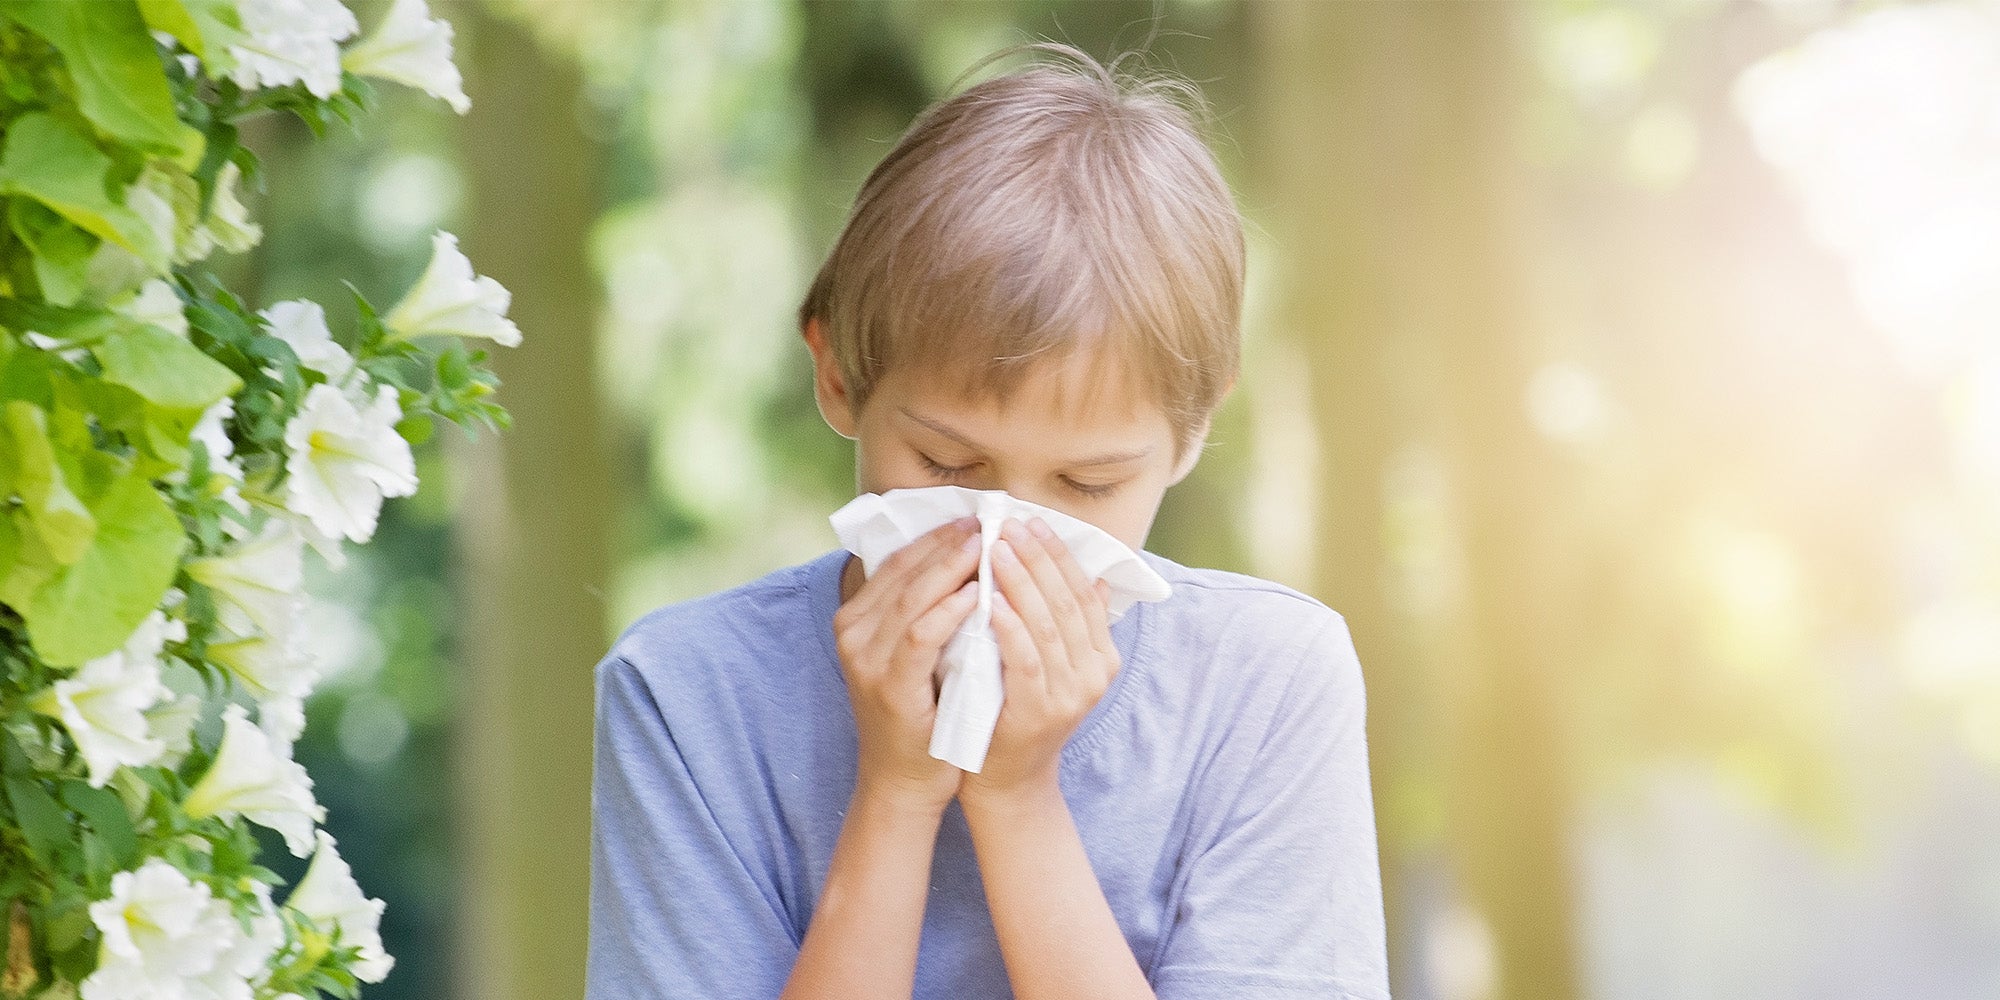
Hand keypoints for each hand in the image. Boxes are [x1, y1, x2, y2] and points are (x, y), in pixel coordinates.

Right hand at [832, 516, 980, 813]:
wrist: (904, 778)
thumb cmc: (921, 712)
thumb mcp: (919, 653)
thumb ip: (929, 610)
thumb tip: (969, 559)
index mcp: (857, 618)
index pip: (899, 562)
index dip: (937, 537)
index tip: (977, 517)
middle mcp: (853, 631)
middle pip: (905, 571)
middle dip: (948, 543)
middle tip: (988, 520)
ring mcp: (865, 658)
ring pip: (911, 596)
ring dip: (952, 567)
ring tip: (989, 545)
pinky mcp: (886, 684)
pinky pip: (919, 635)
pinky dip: (950, 611)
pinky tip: (979, 595)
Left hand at [960, 517, 1118, 807]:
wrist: (1008, 780)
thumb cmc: (1019, 712)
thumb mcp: (1051, 664)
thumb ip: (1070, 624)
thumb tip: (1094, 577)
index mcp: (1102, 656)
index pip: (1082, 591)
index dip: (1058, 554)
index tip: (1031, 522)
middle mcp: (1094, 673)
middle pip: (1067, 601)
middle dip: (1037, 558)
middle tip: (1008, 524)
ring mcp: (1071, 694)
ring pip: (1048, 625)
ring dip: (1020, 582)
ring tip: (994, 549)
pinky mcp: (1040, 712)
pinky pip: (1026, 660)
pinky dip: (1011, 627)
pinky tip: (991, 602)